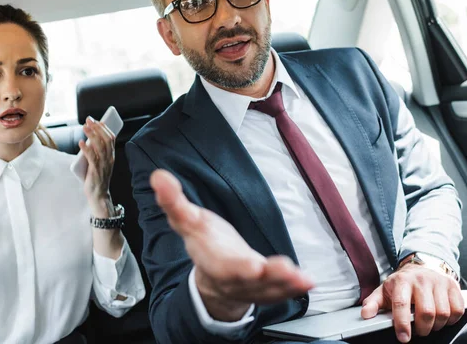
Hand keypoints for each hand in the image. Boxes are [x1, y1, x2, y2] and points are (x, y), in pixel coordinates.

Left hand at [79, 116, 115, 215]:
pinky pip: (92, 157)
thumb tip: (88, 139)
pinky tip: (81, 142)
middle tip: (89, 120)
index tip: (97, 120)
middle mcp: (109, 159)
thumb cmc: (97, 179)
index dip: (105, 128)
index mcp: (111, 156)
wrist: (99, 196)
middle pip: (106, 139)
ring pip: (100, 146)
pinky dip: (86, 148)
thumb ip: (96, 152)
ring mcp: (103, 165)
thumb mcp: (99, 163)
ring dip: (92, 135)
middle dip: (97, 128)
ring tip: (84, 127)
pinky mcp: (95, 171)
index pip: (111, 138)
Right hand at [150, 169, 313, 321]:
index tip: (253, 266)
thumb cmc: (203, 243)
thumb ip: (173, 201)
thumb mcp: (186, 221)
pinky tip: (308, 280)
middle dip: (268, 277)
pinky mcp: (268, 287)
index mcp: (213, 260)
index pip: (224, 266)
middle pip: (251, 280)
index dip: (237, 268)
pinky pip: (281, 291)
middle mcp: (233, 277)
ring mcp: (252, 286)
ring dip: (286, 284)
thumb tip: (158, 176)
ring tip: (303, 278)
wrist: (213, 279)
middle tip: (286, 270)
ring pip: (269, 288)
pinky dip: (294, 287)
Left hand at [361, 263, 463, 342]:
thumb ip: (373, 303)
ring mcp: (438, 282)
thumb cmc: (401, 283)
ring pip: (443, 313)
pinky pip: (457, 310)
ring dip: (436, 325)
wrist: (420, 267)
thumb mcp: (384, 290)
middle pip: (426, 312)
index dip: (402, 323)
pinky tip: (441, 317)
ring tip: (428, 324)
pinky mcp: (452, 286)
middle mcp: (421, 280)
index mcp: (402, 281)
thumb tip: (366, 314)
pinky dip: (450, 320)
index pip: (401, 304)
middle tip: (418, 331)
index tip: (403, 337)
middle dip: (422, 328)